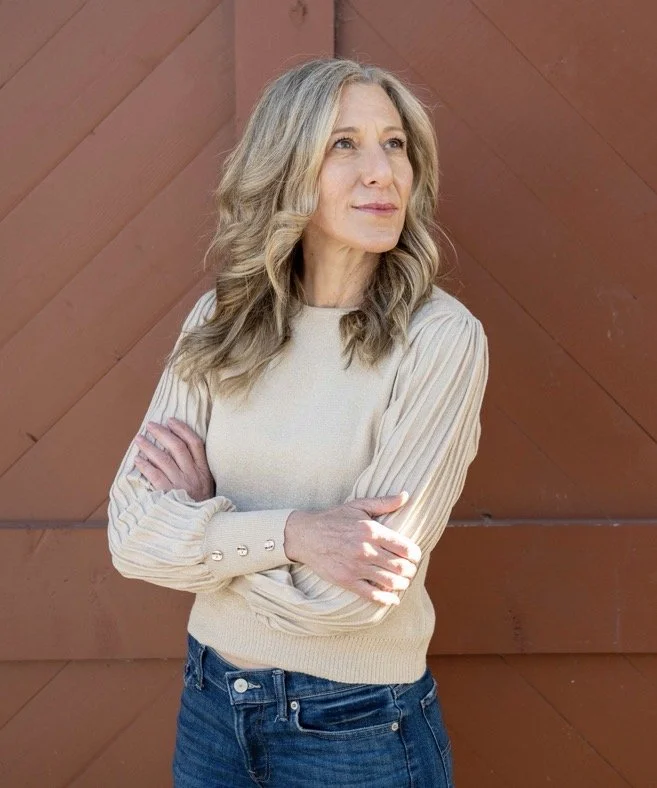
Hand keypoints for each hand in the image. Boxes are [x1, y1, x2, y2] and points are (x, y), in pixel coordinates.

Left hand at [132, 417, 214, 501]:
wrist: (202, 528)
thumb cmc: (201, 505)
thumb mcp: (208, 486)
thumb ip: (198, 470)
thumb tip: (182, 450)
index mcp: (204, 471)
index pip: (195, 443)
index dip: (183, 429)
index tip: (171, 420)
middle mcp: (193, 475)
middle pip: (177, 447)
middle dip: (162, 433)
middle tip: (151, 425)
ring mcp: (181, 485)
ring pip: (163, 459)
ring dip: (149, 446)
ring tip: (139, 439)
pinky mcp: (169, 495)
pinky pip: (155, 476)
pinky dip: (145, 466)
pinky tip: (137, 460)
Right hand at [283, 492, 421, 605]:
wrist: (305, 535)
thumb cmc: (334, 518)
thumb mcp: (358, 505)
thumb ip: (384, 502)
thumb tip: (406, 496)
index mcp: (372, 530)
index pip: (405, 548)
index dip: (415, 555)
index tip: (414, 556)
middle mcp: (366, 550)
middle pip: (401, 567)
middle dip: (410, 570)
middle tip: (409, 570)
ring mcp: (356, 567)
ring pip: (390, 582)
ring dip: (402, 584)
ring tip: (402, 581)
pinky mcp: (346, 581)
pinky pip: (372, 595)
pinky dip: (386, 600)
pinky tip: (392, 599)